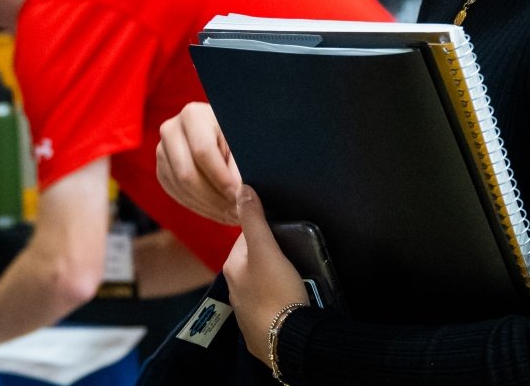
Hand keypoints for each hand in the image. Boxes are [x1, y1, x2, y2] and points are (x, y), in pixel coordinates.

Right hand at [156, 103, 242, 224]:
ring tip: (233, 214)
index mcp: (193, 115)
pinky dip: (200, 206)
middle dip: (215, 198)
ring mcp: (162, 151)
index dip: (222, 178)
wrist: (222, 133)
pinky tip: (219, 210)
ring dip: (209, 206)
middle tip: (237, 212)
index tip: (240, 197)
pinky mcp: (162, 170)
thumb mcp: (242, 143)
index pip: (203, 152)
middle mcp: (171, 130)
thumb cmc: (236, 134)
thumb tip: (240, 193)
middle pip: (188, 174)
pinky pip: (177, 194)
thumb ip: (240, 166)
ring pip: (182, 188)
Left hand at [222, 188, 308, 371]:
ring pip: (261, 285)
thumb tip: (242, 187)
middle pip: (254, 262)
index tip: (285, 237)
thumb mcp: (267, 249)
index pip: (247, 238)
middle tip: (294, 259)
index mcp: (232, 267)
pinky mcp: (259, 329)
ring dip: (275, 281)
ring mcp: (245, 312)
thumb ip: (254, 218)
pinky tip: (292, 302)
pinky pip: (269, 307)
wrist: (287, 340)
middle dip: (271, 258)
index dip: (267, 233)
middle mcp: (234, 289)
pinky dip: (278, 302)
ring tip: (297, 280)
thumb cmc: (276, 292)